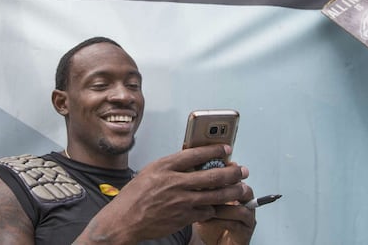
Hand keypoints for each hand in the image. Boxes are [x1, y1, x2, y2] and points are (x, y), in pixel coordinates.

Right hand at [77, 145, 250, 243]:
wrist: (125, 220)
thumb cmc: (134, 197)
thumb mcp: (150, 172)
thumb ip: (171, 167)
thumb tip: (192, 162)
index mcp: (165, 166)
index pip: (196, 154)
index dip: (214, 150)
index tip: (226, 148)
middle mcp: (175, 182)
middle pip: (212, 175)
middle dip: (232, 172)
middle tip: (241, 170)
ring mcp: (181, 201)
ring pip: (215, 195)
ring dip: (232, 191)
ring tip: (242, 188)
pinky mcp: (184, 217)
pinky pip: (207, 211)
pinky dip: (216, 208)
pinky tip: (221, 205)